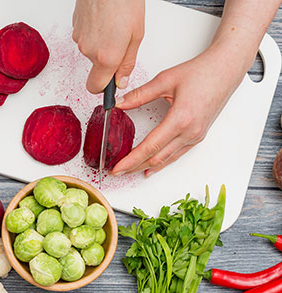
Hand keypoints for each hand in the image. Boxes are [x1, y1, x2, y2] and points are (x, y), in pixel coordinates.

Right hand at [72, 0, 144, 92]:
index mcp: (106, 57)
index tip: (110, 82)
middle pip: (96, 68)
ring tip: (113, 24)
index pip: (96, 88)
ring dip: (102, 43)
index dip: (103, 87)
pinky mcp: (75, 28)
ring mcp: (79, 39)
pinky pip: (86, 38)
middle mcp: (89, 51)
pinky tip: (104, 19)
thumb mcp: (137, 34)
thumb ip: (127, 63)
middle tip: (121, 40)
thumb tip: (121, 81)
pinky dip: (95, 32)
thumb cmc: (124, 1)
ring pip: (91, 51)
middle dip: (108, 59)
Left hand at [112, 44, 245, 176]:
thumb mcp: (165, 79)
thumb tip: (119, 104)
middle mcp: (189, 132)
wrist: (226, 68)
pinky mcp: (197, 136)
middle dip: (134, 167)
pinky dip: (160, 162)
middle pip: (156, 158)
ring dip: (146, 166)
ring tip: (129, 171)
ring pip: (166, 159)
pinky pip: (176, 155)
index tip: (117, 168)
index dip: (131, 160)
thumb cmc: (201, 72)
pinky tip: (150, 167)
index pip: (149, 147)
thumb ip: (140, 95)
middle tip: (117, 172)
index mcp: (180, 119)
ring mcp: (195, 136)